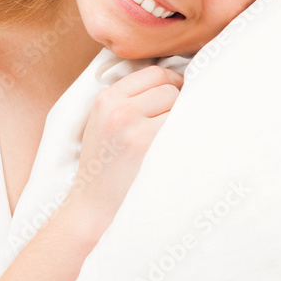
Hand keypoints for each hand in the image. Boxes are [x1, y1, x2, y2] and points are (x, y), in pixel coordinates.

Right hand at [68, 65, 183, 231]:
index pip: (153, 73)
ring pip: (179, 105)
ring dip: (183, 118)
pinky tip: (178, 149)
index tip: (178, 96)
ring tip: (172, 138)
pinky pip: (181, 127)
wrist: (93, 207)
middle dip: (178, 102)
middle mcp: (119, 109)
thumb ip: (128, 99)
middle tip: (175, 123)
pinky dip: (186, 135)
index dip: (172, 81)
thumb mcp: (102, 123)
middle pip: (170, 87)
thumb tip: (173, 80)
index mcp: (106, 99)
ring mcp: (134, 128)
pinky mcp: (149, 146)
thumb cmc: (104, 166)